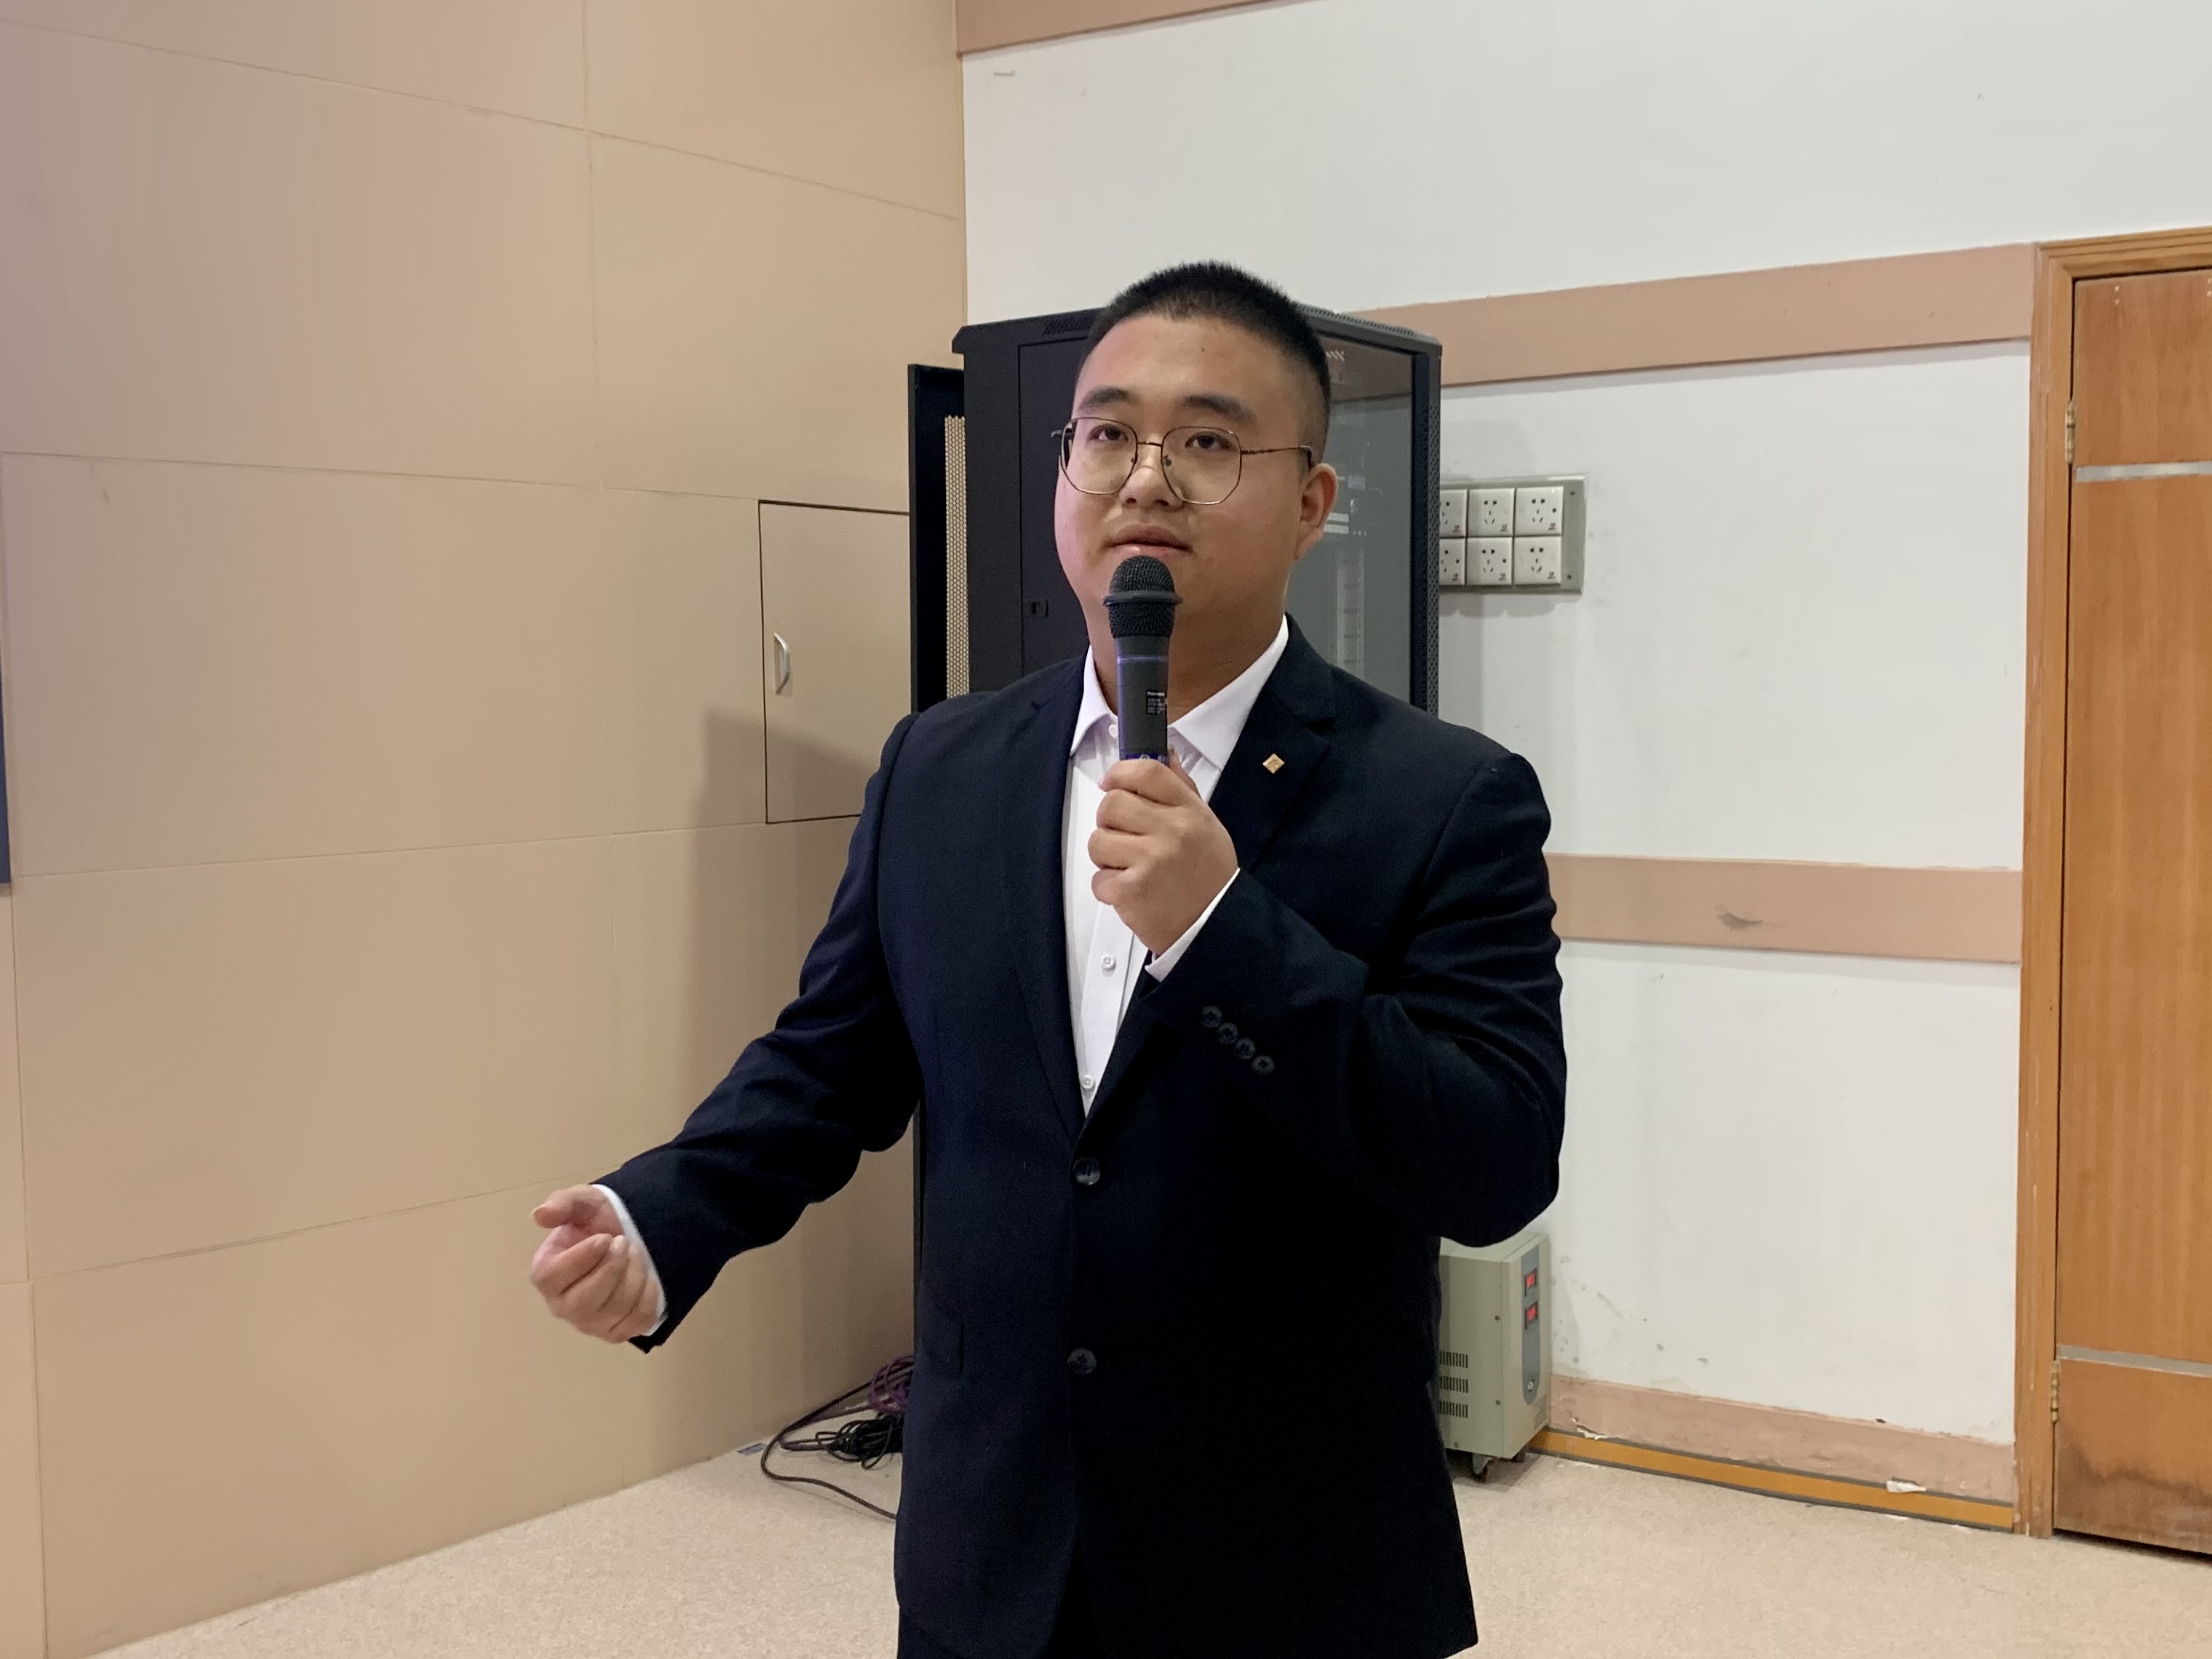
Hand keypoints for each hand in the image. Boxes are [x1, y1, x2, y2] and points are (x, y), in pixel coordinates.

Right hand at [529, 1186, 661, 1343]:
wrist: (627, 1236)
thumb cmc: (596, 1222)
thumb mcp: (583, 1203)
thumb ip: (562, 1204)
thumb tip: (539, 1214)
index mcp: (546, 1274)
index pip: (552, 1278)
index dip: (581, 1258)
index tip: (604, 1238)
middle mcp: (562, 1306)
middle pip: (583, 1301)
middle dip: (611, 1268)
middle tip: (623, 1243)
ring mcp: (590, 1323)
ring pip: (615, 1309)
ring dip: (633, 1274)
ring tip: (634, 1254)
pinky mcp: (618, 1331)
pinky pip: (639, 1318)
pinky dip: (648, 1292)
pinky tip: (643, 1276)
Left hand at [1089, 755, 1238, 955]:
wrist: (1216, 924)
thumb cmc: (1208, 874)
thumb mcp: (1206, 823)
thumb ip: (1181, 788)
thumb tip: (1164, 752)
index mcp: (1189, 811)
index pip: (1146, 771)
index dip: (1120, 773)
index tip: (1111, 782)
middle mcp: (1171, 831)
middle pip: (1112, 803)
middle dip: (1109, 821)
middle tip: (1124, 836)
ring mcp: (1150, 861)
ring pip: (1098, 841)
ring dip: (1107, 856)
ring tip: (1129, 866)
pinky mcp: (1132, 891)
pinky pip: (1098, 879)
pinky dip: (1109, 887)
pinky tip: (1131, 890)